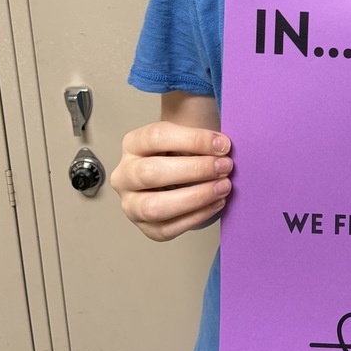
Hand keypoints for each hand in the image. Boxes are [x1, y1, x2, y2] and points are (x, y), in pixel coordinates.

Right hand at [111, 122, 232, 241]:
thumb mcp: (186, 127)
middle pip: (151, 172)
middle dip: (194, 170)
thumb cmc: (184, 150)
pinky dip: (196, 216)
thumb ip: (195, 121)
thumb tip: (219, 139)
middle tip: (225, 166)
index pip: (156, 137)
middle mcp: (125, 175)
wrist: (180, 174)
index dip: (193, 140)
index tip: (222, 144)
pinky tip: (216, 203)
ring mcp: (131, 204)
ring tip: (223, 187)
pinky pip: (168, 229)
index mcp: (133, 144)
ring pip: (154, 207)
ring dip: (195, 197)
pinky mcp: (146, 227)